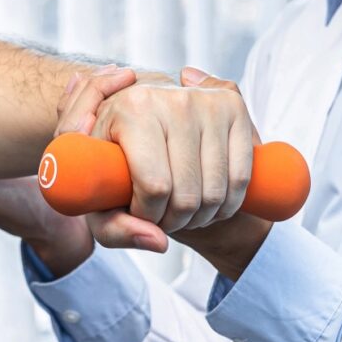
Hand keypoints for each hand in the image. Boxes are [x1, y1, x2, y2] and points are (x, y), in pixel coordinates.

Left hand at [60, 65, 257, 251]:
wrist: (143, 124)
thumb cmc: (117, 164)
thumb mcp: (101, 197)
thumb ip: (115, 229)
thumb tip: (158, 242)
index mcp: (130, 108)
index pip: (154, 186)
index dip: (148, 215)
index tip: (138, 212)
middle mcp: (172, 99)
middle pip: (186, 194)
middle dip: (173, 220)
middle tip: (160, 216)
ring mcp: (207, 102)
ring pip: (215, 191)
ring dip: (199, 216)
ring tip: (179, 210)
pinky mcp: (234, 108)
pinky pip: (240, 178)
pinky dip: (226, 204)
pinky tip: (205, 202)